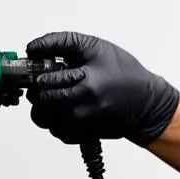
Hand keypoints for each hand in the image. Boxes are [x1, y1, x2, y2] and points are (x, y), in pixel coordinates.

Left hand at [26, 31, 178, 145]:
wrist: (146, 103)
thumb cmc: (124, 73)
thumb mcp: (95, 47)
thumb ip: (61, 43)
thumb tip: (33, 48)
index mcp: (87, 82)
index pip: (45, 80)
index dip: (36, 73)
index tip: (37, 69)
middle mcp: (84, 106)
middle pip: (41, 100)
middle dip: (38, 89)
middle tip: (44, 82)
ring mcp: (82, 124)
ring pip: (43, 119)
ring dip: (43, 106)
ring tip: (54, 95)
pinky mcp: (83, 135)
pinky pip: (55, 131)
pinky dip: (54, 120)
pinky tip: (65, 108)